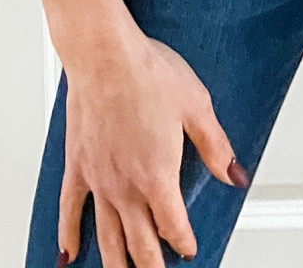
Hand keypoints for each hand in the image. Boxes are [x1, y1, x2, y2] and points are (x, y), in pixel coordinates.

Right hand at [59, 25, 243, 265]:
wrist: (104, 55)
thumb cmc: (148, 73)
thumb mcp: (196, 106)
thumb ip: (215, 146)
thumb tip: (234, 174)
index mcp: (158, 177)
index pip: (173, 226)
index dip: (183, 242)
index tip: (188, 250)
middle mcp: (126, 187)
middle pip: (140, 244)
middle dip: (152, 266)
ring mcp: (98, 180)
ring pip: (108, 237)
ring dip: (117, 262)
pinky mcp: (77, 165)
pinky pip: (69, 209)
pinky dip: (69, 235)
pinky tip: (70, 254)